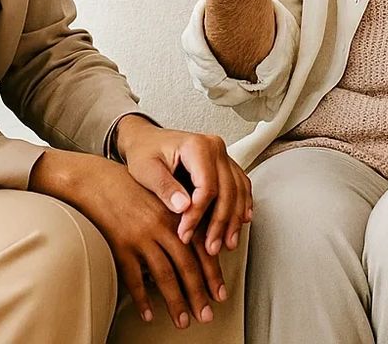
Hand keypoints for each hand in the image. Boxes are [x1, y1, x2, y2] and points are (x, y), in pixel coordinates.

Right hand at [29, 149, 224, 329]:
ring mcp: (141, 237)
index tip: (220, 293)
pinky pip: (134, 278)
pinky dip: (142, 298)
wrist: (100, 182)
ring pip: (164, 276)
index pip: (201, 247)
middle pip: (186, 265)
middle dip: (198, 293)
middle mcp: (163, 226)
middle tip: (207, 315)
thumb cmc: (135, 188)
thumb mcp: (164, 197)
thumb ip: (182, 219)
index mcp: (177, 213)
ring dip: (175, 301)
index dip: (213, 272)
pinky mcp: (121, 246)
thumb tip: (203, 247)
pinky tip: (148, 314)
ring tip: (183, 321)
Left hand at [113, 115, 251, 252]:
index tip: (184, 234)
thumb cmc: (145, 152)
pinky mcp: (225, 164)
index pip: (206, 186)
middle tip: (211, 248)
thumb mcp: (146, 169)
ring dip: (234, 218)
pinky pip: (241, 183)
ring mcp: (223, 155)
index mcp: (197, 146)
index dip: (198, 214)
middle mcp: (215, 147)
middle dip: (220, 222)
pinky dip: (243, 203)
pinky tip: (243, 220)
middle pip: (227, 189)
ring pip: (238, 189)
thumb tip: (184, 207)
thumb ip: (165, 187)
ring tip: (227, 243)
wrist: (147, 140)